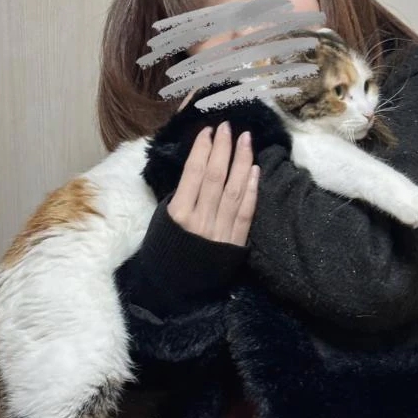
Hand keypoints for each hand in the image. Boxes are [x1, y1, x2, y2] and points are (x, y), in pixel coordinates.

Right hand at [167, 122, 259, 245]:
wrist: (175, 291)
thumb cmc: (164, 251)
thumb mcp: (162, 221)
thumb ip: (179, 196)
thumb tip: (196, 168)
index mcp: (178, 214)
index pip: (194, 173)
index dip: (203, 149)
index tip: (209, 131)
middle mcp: (201, 221)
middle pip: (216, 177)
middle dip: (223, 148)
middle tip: (228, 126)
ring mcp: (220, 232)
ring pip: (235, 190)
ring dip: (241, 161)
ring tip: (246, 139)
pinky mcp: (235, 244)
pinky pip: (247, 212)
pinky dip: (251, 190)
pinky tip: (255, 170)